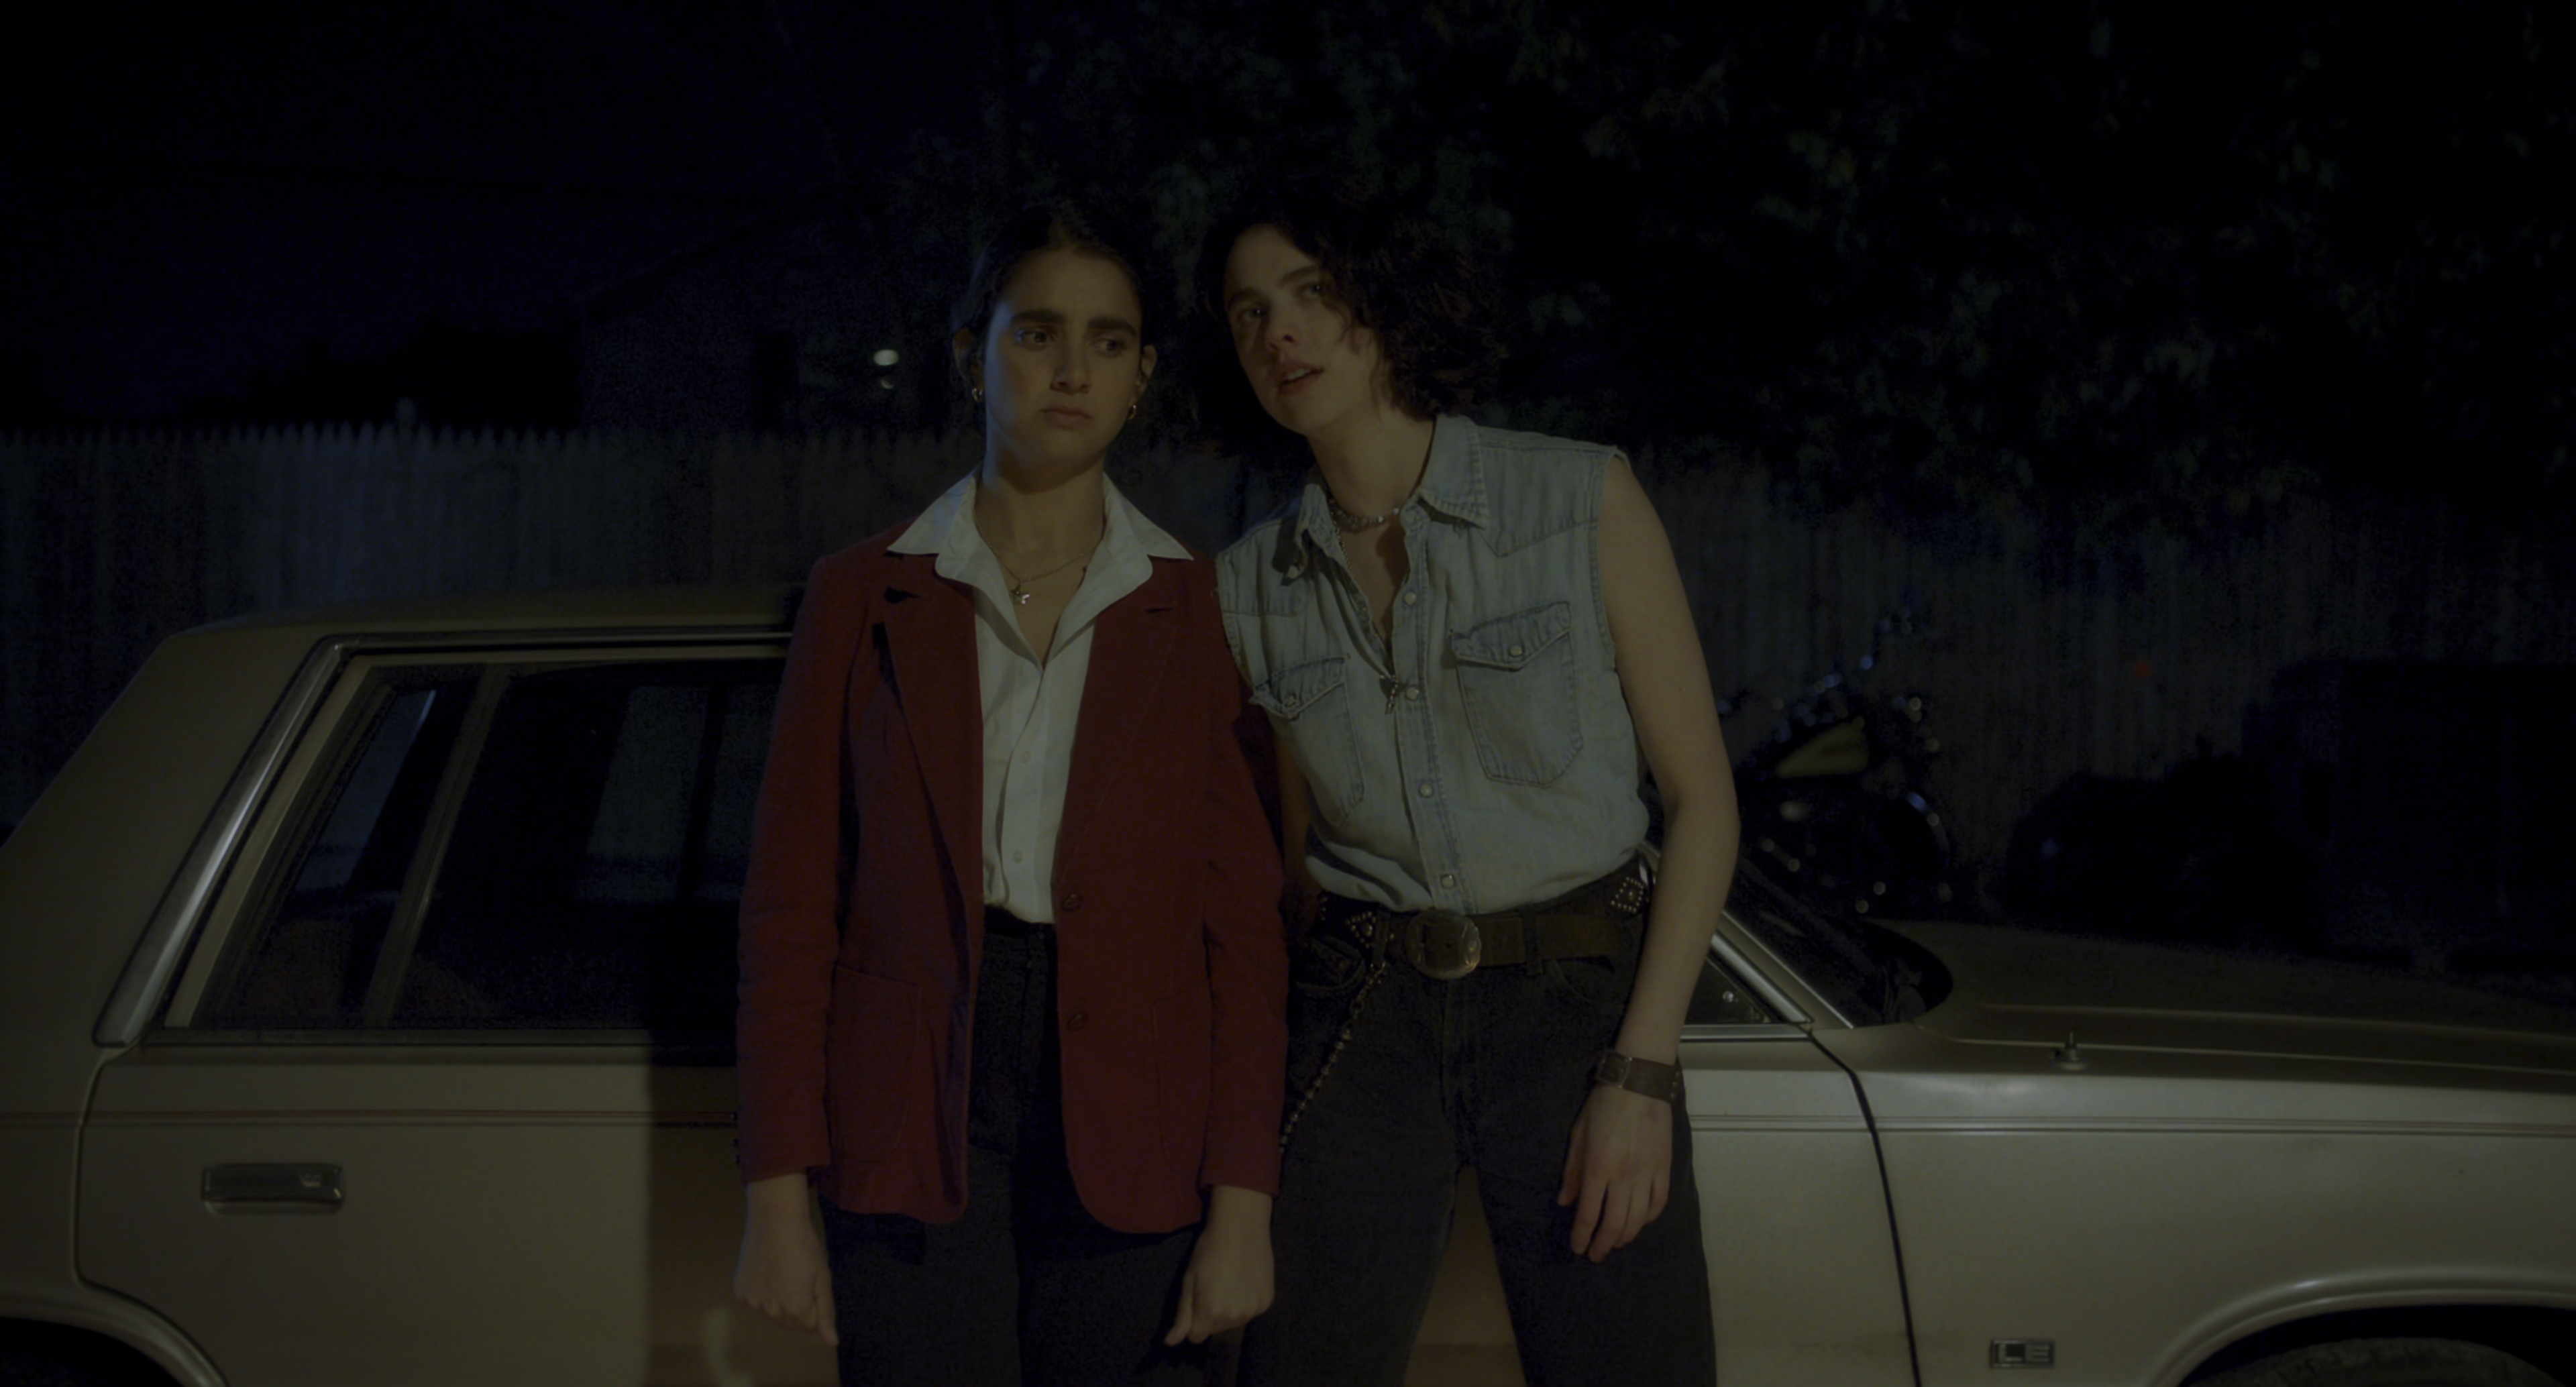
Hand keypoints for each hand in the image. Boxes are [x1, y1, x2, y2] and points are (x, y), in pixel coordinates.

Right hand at [734, 1174, 838, 1345]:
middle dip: (798, 1307)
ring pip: (773, 1314)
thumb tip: (832, 1343)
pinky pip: (757, 1303)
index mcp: (796, 1310)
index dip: (813, 1305)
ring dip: (779, 1301)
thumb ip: (826, 1314)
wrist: (774, 1221)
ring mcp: (753, 1304)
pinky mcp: (740, 1294)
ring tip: (781, 1273)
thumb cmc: (804, 1247)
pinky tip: (766, 1272)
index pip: (809, 1326)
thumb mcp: (822, 1279)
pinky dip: (762, 1293)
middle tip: (797, 1277)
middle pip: (790, 1323)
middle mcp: (772, 1312)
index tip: (810, 1283)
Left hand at [1165, 1185, 1274, 1344]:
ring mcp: (1253, 1310)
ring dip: (1229, 1310)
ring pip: (1233, 1323)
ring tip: (1230, 1283)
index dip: (1193, 1321)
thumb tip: (1171, 1342)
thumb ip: (1182, 1316)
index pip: (1196, 1337)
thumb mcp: (1189, 1281)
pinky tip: (1244, 1282)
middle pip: (1215, 1330)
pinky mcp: (1267, 1302)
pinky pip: (1250, 1312)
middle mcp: (1233, 1317)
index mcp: (1209, 1312)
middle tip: (1214, 1287)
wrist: (1241, 1227)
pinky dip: (1246, 1302)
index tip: (1197, 1300)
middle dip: (1211, 1315)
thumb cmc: (1209, 1250)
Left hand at [1555, 1082, 1672, 1261]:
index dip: (1582, 1236)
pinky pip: (1659, 1202)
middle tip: (1595, 1254)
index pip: (1589, 1214)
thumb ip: (1572, 1171)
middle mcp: (1623, 1176)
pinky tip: (1640, 1222)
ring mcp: (1647, 1174)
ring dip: (1626, 1237)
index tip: (1578, 1249)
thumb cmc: (1604, 1106)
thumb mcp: (1578, 1134)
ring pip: (1639, 1219)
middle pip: (1615, 1224)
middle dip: (1603, 1244)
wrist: (1639, 1084)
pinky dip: (1649, 1218)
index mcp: (1597, 1167)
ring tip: (1615, 1242)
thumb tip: (1565, 1202)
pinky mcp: (1664, 1168)